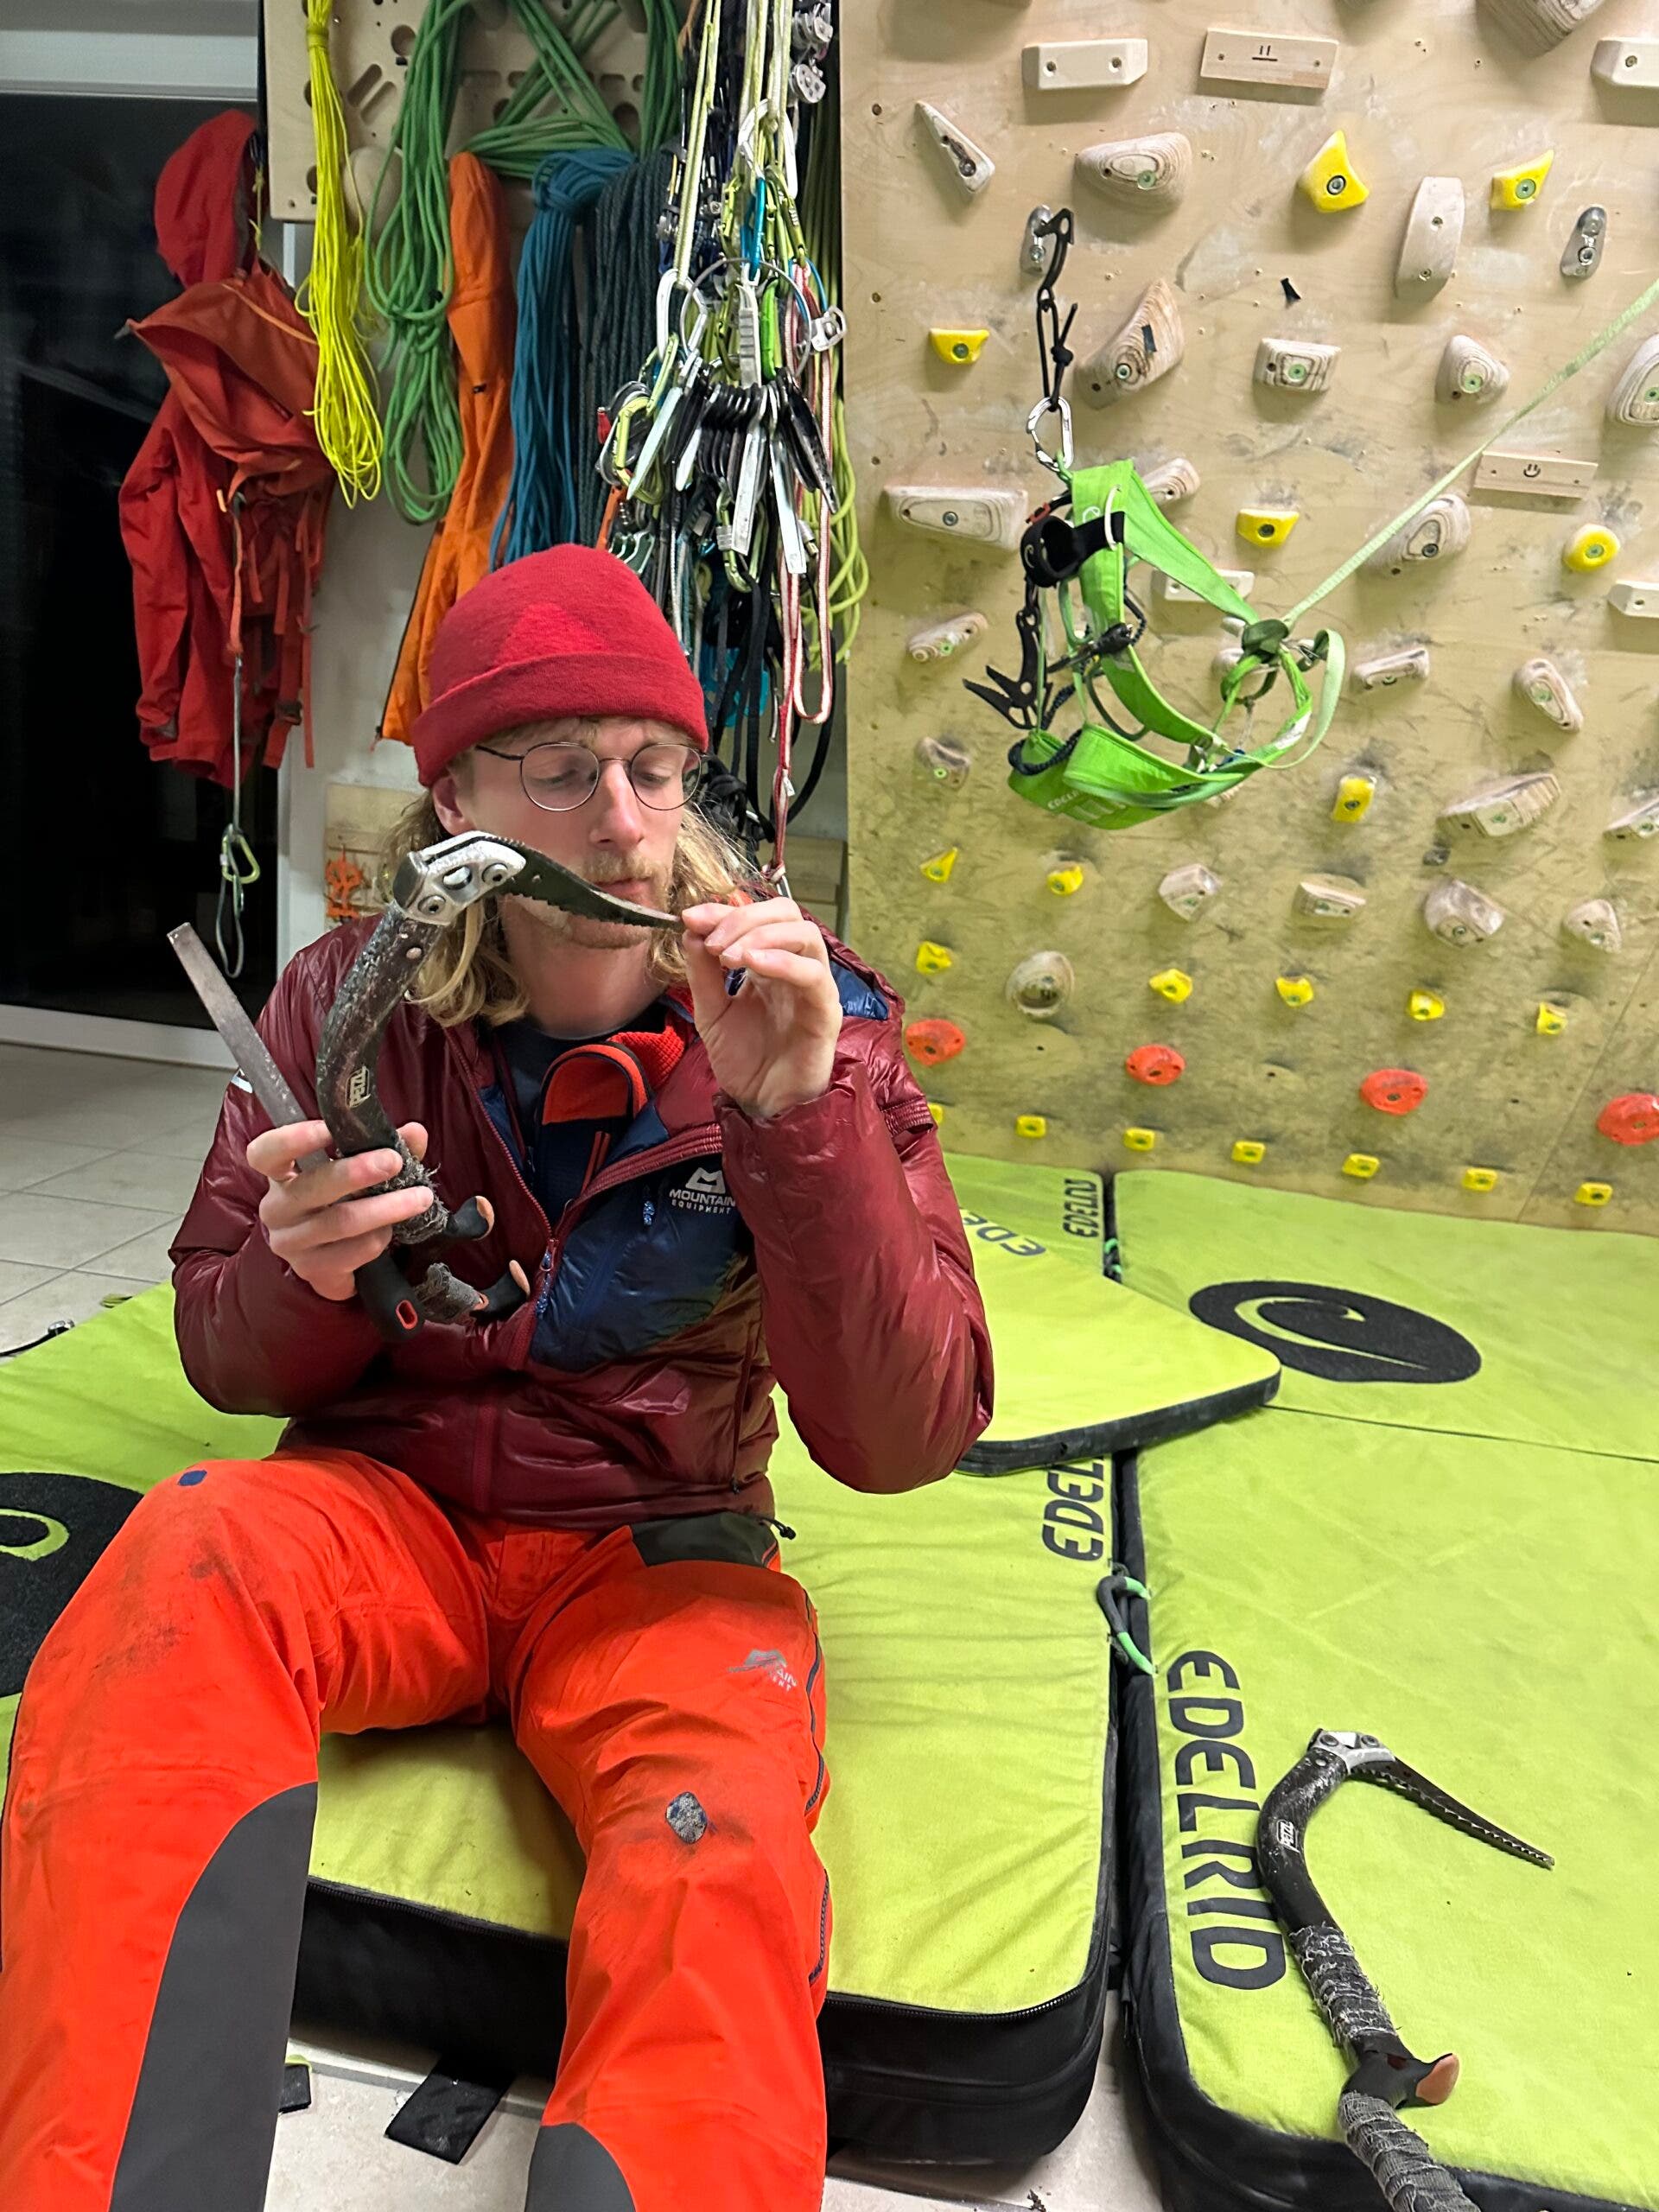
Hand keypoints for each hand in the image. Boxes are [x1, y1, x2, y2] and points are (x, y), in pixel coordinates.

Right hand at [248, 1119, 437, 1302]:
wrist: (332, 1259)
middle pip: (311, 1187)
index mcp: (280, 1174)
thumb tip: (415, 1132)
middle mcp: (278, 1208)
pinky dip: (379, 1238)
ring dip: (385, 1208)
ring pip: (339, 1222)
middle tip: (393, 1161)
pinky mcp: (312, 1269)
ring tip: (419, 1197)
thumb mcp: (357, 1170)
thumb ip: (383, 1147)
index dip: (292, 1139)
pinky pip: (352, 1252)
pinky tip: (392, 1230)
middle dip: (356, 1172)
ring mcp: (291, 1243)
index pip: (266, 1153)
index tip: (328, 1129)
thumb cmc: (341, 1201)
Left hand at [679, 897, 842, 1119]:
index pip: (758, 916)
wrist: (760, 1105)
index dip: (724, 910)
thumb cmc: (744, 1060)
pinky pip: (814, 976)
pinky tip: (752, 964)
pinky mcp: (826, 1013)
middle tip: (712, 942)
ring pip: (806, 935)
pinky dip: (783, 962)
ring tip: (727, 956)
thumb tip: (691, 928)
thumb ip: (702, 971)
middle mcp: (796, 969)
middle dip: (744, 917)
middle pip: (787, 914)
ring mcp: (814, 988)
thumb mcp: (710, 1010)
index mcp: (770, 963)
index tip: (690, 917)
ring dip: (761, 935)